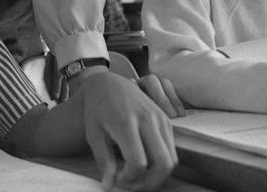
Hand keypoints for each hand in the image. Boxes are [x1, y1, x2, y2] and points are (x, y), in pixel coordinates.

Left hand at [80, 72, 176, 190]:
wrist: (109, 84)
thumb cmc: (97, 110)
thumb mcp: (94, 134)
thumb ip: (103, 161)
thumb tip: (110, 186)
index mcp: (126, 123)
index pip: (137, 162)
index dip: (129, 179)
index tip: (117, 178)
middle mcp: (147, 120)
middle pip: (163, 163)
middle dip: (150, 183)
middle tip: (134, 185)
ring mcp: (160, 118)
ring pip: (171, 159)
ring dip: (158, 175)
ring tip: (138, 175)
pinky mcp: (166, 120)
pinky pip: (172, 149)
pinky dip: (162, 162)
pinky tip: (145, 162)